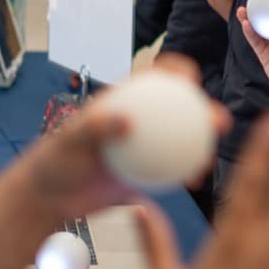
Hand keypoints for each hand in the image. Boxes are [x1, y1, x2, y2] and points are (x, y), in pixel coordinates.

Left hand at [0, 54, 226, 268]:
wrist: (51, 198)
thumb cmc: (55, 161)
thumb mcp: (70, 140)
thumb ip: (96, 127)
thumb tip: (127, 119)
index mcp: (125, 100)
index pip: (157, 76)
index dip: (178, 70)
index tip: (191, 79)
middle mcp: (141, 120)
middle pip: (181, 109)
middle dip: (207, 109)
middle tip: (217, 122)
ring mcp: (146, 147)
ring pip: (183, 141)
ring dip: (204, 146)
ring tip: (209, 159)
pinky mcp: (147, 173)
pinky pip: (173, 170)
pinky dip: (186, 173)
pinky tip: (193, 183)